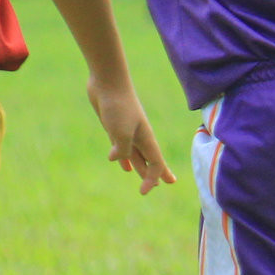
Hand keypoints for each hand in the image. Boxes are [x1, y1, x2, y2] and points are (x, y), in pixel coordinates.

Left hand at [88, 77, 177, 194]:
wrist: (108, 82)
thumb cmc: (118, 107)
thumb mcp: (121, 134)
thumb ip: (124, 150)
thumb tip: (120, 159)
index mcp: (146, 138)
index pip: (155, 164)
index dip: (152, 179)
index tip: (144, 192)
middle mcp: (139, 136)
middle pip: (151, 160)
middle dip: (157, 173)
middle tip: (166, 184)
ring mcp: (127, 131)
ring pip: (135, 154)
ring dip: (139, 167)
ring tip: (143, 179)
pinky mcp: (115, 126)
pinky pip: (122, 147)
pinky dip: (123, 157)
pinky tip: (120, 163)